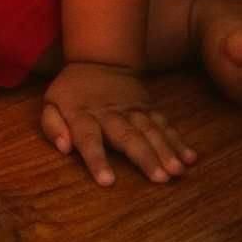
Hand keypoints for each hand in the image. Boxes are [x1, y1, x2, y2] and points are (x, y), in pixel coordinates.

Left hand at [41, 61, 196, 186]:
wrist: (99, 59)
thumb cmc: (72, 90)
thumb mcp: (51, 103)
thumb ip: (52, 126)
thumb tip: (64, 147)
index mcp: (83, 114)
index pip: (88, 138)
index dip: (97, 159)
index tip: (108, 182)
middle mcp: (110, 114)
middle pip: (128, 136)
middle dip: (145, 157)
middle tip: (160, 179)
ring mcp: (133, 110)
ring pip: (150, 130)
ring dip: (166, 151)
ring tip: (178, 171)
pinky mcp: (148, 108)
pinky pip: (164, 124)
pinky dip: (178, 140)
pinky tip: (190, 157)